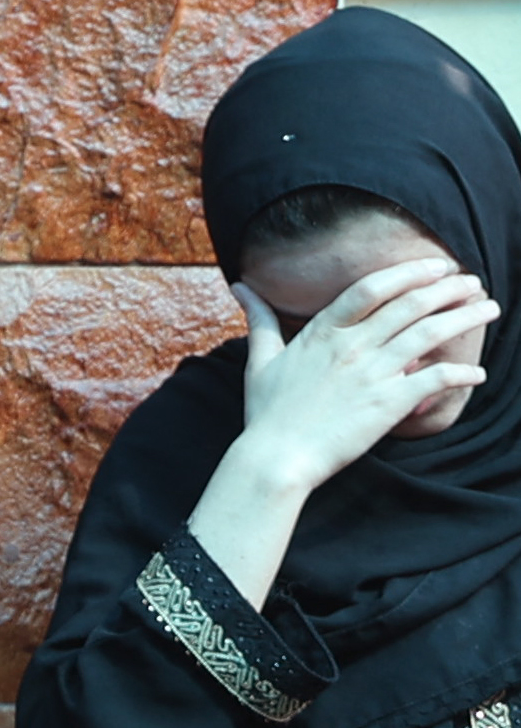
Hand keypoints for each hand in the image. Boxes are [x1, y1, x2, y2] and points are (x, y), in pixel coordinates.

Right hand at [230, 257, 491, 496]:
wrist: (275, 460)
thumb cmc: (265, 414)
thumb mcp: (259, 361)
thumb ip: (260, 320)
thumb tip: (240, 287)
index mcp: (323, 333)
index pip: (372, 287)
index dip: (409, 272)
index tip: (436, 267)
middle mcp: (351, 347)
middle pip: (410, 304)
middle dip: (449, 288)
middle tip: (473, 283)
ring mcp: (372, 374)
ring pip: (430, 333)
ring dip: (465, 318)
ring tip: (488, 309)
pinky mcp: (388, 404)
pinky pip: (435, 380)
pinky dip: (461, 374)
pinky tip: (477, 374)